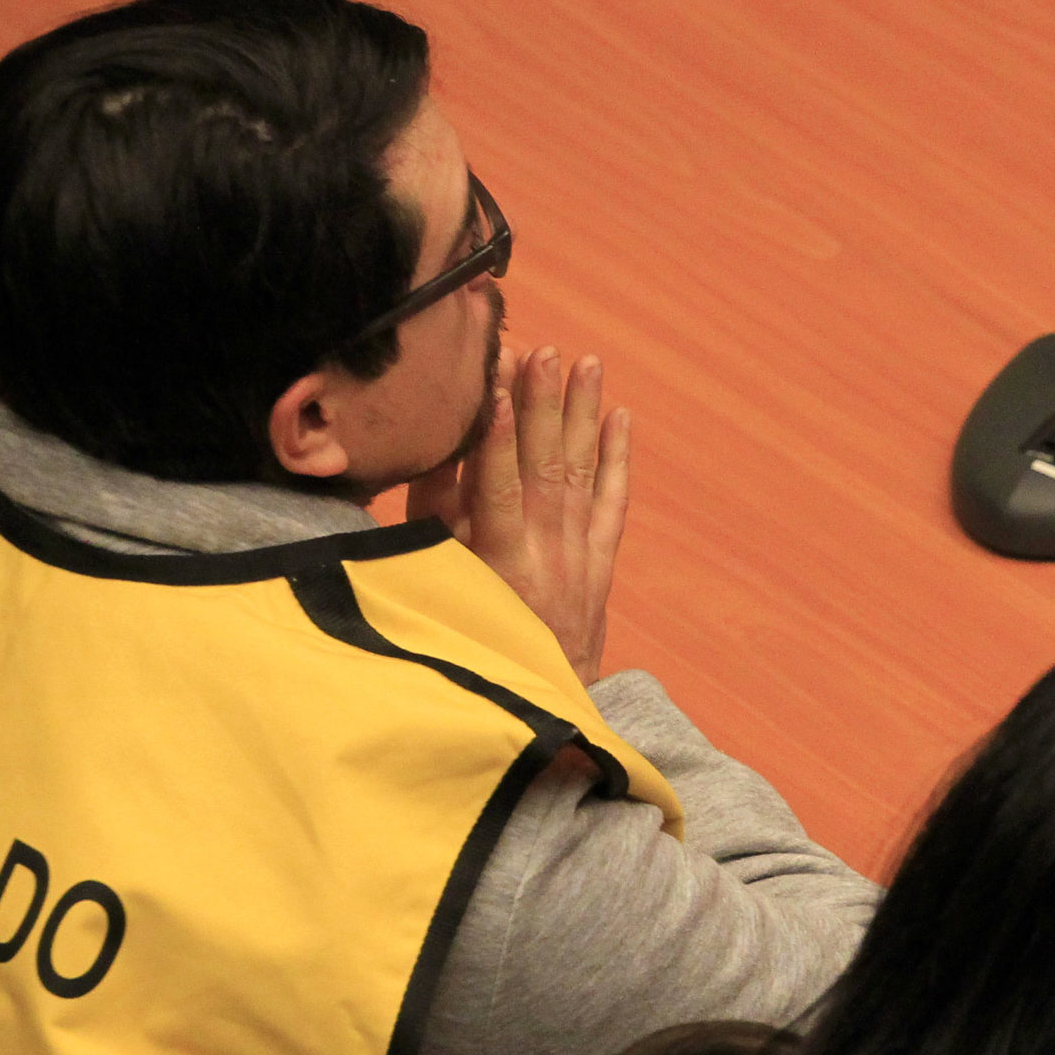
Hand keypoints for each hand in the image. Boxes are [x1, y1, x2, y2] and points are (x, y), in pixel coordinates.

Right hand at [409, 346, 632, 684]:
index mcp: (499, 562)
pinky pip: (613, 503)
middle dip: (544, 406)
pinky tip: (621, 417)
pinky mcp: (601, 563)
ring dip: (583, 415)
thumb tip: (433, 448)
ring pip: (582, 474)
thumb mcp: (440, 579)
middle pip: (545, 468)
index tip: (498, 386)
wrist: (538, 702)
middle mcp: (545, 554)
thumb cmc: (472, 635)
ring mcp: (579, 558)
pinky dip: (618, 459)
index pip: (498, 487)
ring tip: (586, 363)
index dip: (498, 436)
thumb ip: (436, 516)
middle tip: (545, 351)